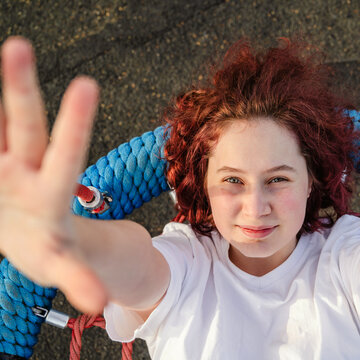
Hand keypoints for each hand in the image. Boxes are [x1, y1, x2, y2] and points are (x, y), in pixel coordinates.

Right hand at [0, 37, 105, 312]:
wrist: (26, 231)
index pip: (66, 151)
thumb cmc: (48, 244)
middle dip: (19, 87)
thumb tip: (101, 304)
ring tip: (5, 48)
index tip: (88, 85)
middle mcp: (24, 164)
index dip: (74, 123)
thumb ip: (79, 277)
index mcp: (49, 188)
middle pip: (23, 124)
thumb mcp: (61, 262)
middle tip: (17, 45)